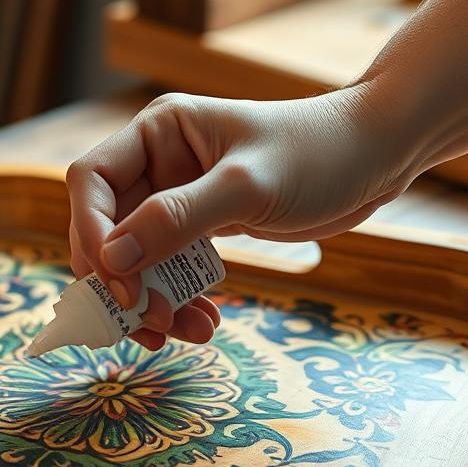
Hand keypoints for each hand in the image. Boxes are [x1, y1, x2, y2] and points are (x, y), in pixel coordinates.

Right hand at [66, 87, 409, 349]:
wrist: (376, 159)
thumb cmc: (318, 154)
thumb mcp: (247, 186)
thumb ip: (178, 220)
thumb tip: (114, 259)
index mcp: (157, 134)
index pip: (91, 183)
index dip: (92, 236)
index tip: (120, 286)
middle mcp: (158, 165)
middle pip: (106, 230)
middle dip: (122, 282)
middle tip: (149, 323)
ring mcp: (178, 200)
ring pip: (137, 260)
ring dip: (152, 302)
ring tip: (186, 332)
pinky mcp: (202, 229)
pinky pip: (170, 271)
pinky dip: (179, 300)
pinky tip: (205, 321)